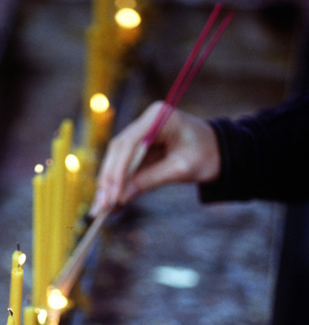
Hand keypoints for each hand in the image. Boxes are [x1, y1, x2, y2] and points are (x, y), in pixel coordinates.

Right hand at [90, 103, 220, 215]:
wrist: (223, 152)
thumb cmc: (209, 156)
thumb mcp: (181, 170)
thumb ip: (150, 180)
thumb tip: (122, 197)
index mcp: (158, 117)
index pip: (128, 144)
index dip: (117, 171)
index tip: (112, 195)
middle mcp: (146, 121)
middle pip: (118, 150)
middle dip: (109, 179)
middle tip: (101, 205)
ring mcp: (143, 133)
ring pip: (117, 158)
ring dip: (109, 183)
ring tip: (102, 207)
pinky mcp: (143, 147)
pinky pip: (125, 165)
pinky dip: (119, 183)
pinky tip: (111, 201)